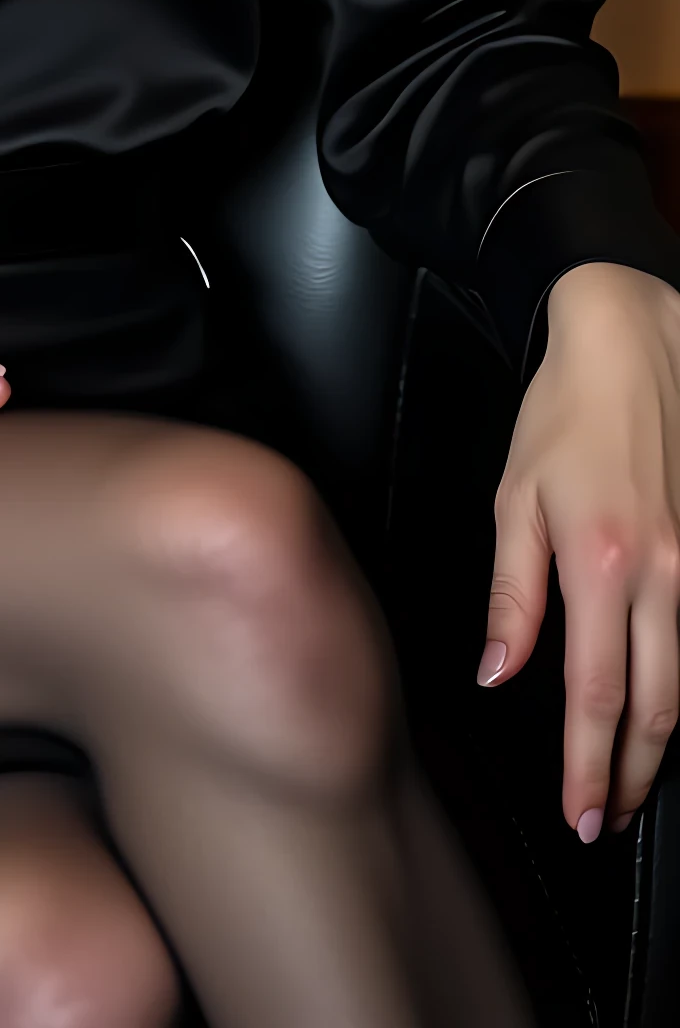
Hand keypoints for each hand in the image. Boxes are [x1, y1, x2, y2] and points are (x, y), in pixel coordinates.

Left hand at [482, 262, 679, 839]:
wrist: (631, 344)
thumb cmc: (567, 413)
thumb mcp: (516, 498)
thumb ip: (514, 594)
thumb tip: (499, 671)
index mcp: (602, 563)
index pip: (595, 694)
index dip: (587, 766)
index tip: (578, 814)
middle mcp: (663, 572)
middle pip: (657, 707)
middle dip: (629, 776)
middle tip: (602, 820)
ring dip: (658, 743)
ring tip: (627, 780)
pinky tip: (658, 708)